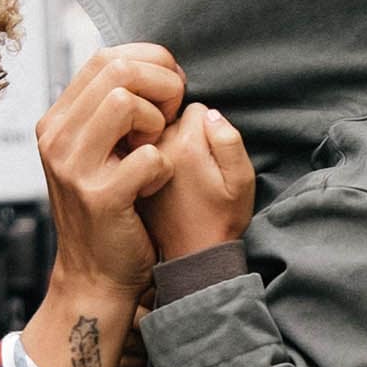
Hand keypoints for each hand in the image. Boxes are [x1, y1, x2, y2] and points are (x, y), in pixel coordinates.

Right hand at [34, 44, 185, 299]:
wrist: (96, 275)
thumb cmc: (111, 207)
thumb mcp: (96, 151)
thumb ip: (109, 111)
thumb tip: (148, 65)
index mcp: (56, 121)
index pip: (105, 57)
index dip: (150, 63)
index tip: (169, 92)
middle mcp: (56, 139)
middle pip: (117, 70)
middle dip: (161, 85)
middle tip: (171, 116)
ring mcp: (73, 168)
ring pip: (125, 102)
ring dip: (158, 121)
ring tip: (158, 147)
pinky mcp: (100, 197)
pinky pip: (149, 155)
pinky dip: (164, 166)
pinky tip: (155, 183)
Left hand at [139, 103, 253, 259]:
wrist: (189, 257)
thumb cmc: (221, 219)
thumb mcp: (240, 182)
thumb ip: (229, 141)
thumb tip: (209, 113)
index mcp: (187, 144)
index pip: (196, 108)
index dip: (208, 128)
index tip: (210, 156)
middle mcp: (157, 147)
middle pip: (170, 116)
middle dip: (184, 132)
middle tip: (195, 167)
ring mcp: (137, 160)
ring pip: (152, 132)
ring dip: (165, 144)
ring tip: (179, 176)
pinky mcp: (126, 174)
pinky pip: (138, 150)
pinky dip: (148, 158)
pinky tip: (159, 182)